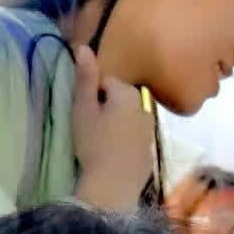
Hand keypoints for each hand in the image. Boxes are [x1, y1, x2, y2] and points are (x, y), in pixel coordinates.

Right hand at [71, 44, 154, 209]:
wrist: (113, 186)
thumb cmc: (93, 144)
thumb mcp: (83, 109)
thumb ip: (85, 78)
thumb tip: (84, 47)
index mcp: (128, 94)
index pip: (106, 82)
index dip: (92, 96)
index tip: (84, 113)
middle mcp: (145, 108)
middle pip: (120, 99)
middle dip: (107, 108)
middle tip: (91, 128)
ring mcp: (151, 131)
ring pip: (129, 118)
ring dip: (117, 124)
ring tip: (101, 143)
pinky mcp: (151, 151)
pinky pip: (135, 138)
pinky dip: (126, 141)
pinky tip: (114, 156)